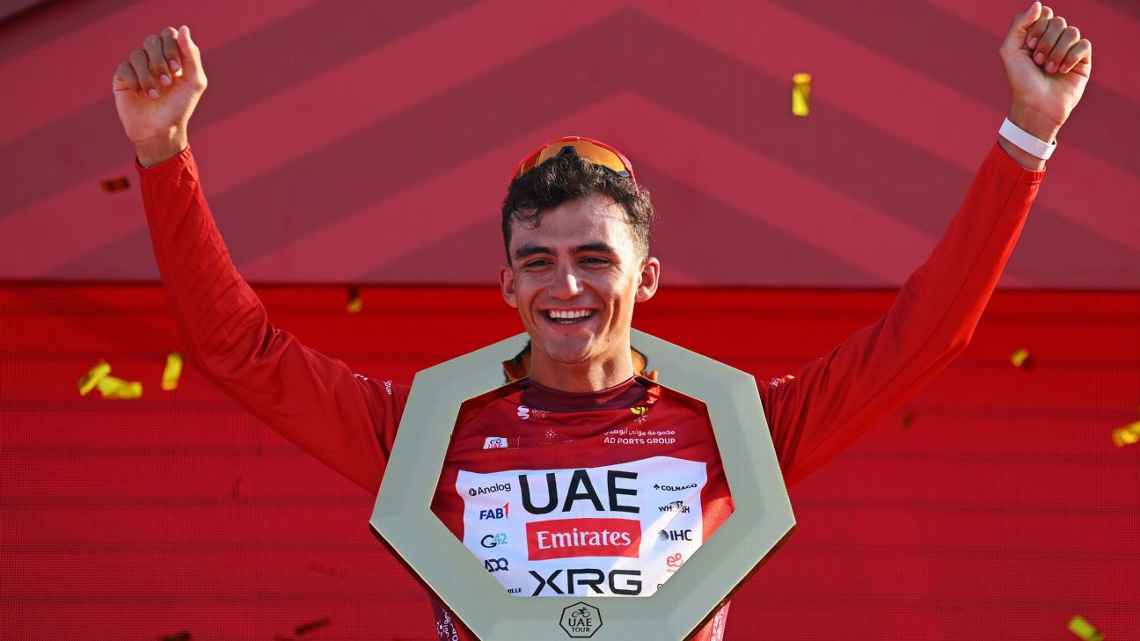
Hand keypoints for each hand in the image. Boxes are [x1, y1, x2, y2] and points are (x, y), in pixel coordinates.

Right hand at [111, 25, 206, 165]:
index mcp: (172, 56)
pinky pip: (125, 68)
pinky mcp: (122, 77)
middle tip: (167, 82)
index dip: (171, 47)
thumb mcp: (194, 82)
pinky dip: (135, 81)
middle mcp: (154, 58)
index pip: (168, 35)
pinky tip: (141, 94)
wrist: (161, 130)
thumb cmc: (180, 107)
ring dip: (149, 75)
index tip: (177, 69)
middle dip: (160, 61)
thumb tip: (183, 28)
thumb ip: (191, 55)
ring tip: (155, 94)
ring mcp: (137, 67)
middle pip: (151, 41)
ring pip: (137, 54)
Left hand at [999, 2, 1091, 141]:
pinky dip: (1071, 57)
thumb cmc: (1020, 81)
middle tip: (1037, 61)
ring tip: (1048, 69)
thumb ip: (1019, 24)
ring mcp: (1069, 49)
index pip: (1044, 14)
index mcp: (1037, 35)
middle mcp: (1054, 40)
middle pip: (1058, 21)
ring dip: (1057, 51)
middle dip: (1045, 42)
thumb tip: (1038, 3)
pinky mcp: (1083, 60)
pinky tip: (1062, 70)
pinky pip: (1084, 44)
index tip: (1027, 46)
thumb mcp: (1010, 51)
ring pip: (1072, 31)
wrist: (1035, 105)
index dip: (1036, 27)